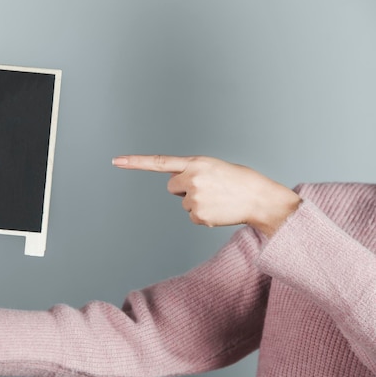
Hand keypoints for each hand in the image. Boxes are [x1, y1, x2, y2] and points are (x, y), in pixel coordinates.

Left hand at [112, 155, 300, 236]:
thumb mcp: (214, 167)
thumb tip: (178, 186)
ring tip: (219, 198)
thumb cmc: (239, 181)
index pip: (159, 162)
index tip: (115, 161)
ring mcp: (194, 198)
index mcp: (195, 163)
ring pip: (184, 203)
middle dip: (185, 188)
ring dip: (198, 202)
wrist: (260, 198)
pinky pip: (193, 216)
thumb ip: (193, 171)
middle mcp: (191, 179)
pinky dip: (204, 215)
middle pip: (173, 187)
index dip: (135, 162)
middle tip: (210, 187)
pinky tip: (220, 209)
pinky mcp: (198, 215)